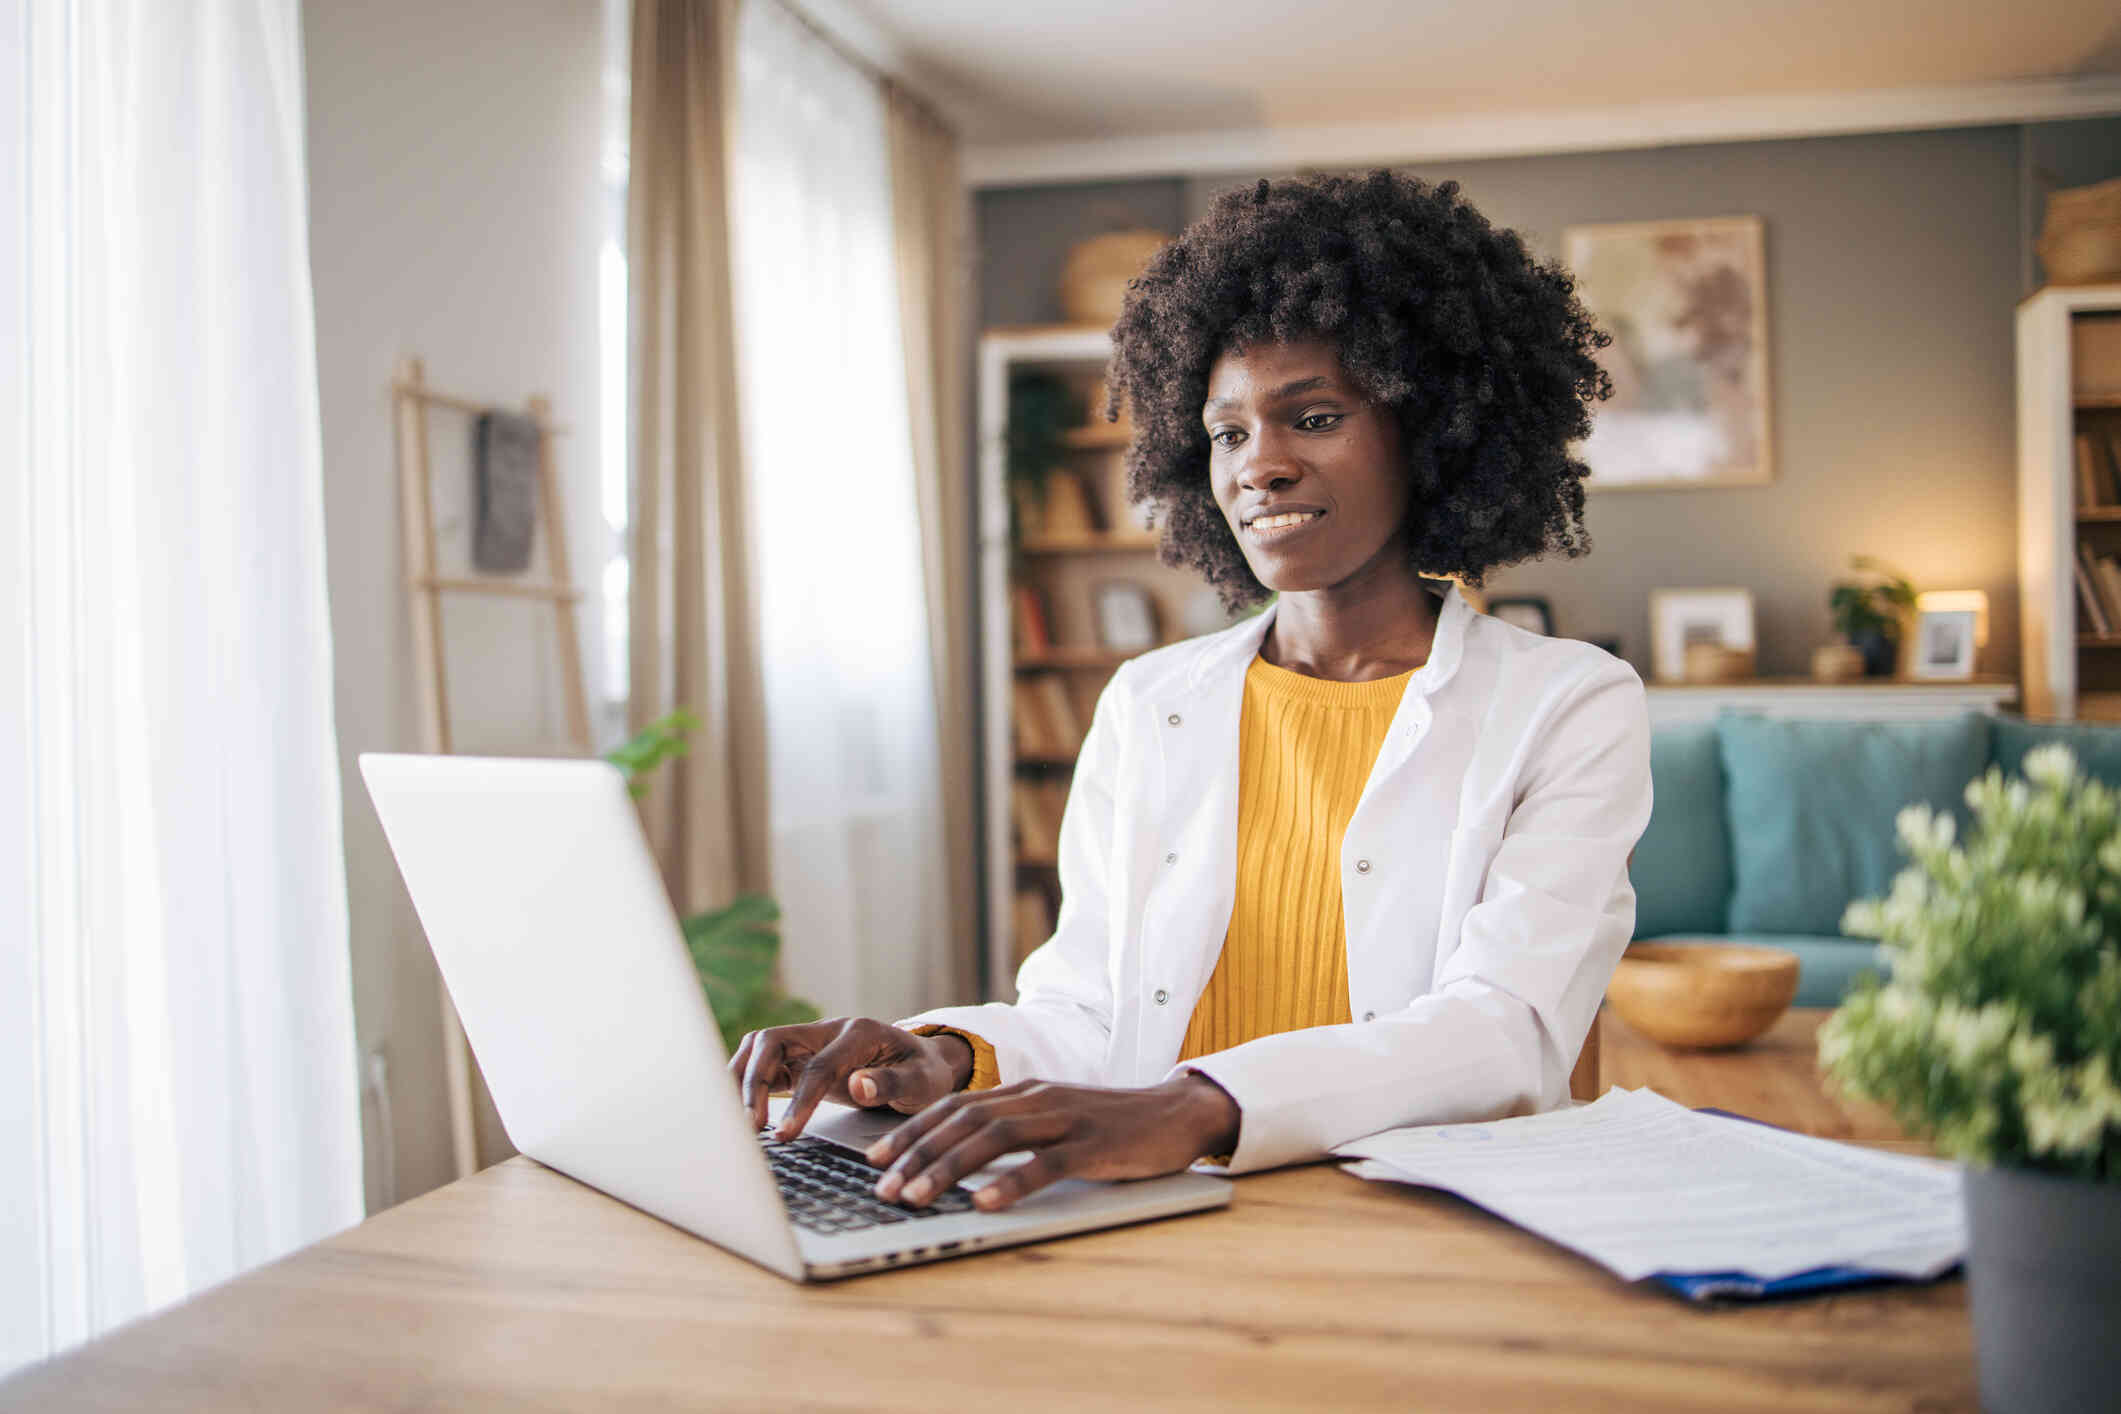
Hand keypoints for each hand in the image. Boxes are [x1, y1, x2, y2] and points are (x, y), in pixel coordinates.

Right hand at [727, 1017, 972, 1139]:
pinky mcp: (799, 1059)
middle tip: (748, 1126)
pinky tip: (737, 1112)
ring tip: (733, 1121)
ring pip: (759, 1049)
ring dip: (741, 1079)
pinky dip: (745, 1084)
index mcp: (859, 1033)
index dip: (799, 1101)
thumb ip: (892, 1083)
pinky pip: (763, 1065)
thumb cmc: (924, 1073)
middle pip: (772, 1042)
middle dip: (754, 1082)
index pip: (818, 1066)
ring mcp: (809, 1042)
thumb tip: (858, 1086)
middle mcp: (827, 1030)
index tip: (784, 1134)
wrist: (924, 1063)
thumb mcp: (922, 1081)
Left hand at [864, 1074, 1240, 1212]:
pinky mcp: (1094, 1146)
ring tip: (917, 1197)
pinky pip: (1046, 1164)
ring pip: (994, 1138)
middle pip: (964, 1120)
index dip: (913, 1131)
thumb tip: (961, 1163)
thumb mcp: (1056, 1119)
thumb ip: (1015, 1130)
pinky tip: (984, 1204)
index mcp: (1024, 1092)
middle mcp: (1038, 1098)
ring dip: (949, 1168)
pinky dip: (1011, 1183)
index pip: (955, 1106)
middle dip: (917, 1153)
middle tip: (882, 1186)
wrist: (1177, 1113)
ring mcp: (1066, 1120)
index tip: (876, 1159)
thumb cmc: (1111, 1124)